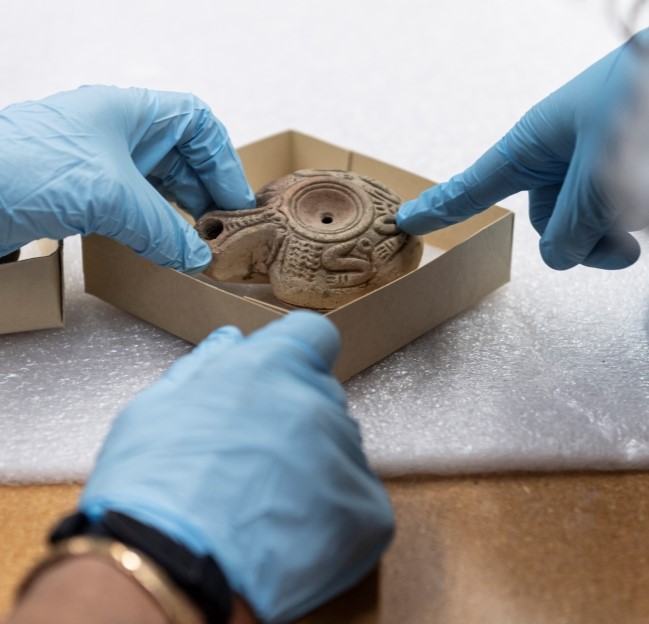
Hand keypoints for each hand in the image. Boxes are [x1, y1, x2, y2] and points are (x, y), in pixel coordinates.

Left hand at [0, 86, 254, 273]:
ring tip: (200, 244)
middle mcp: (118, 135)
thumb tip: (196, 256)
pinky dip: (155, 229)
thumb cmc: (24, 168)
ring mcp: (101, 166)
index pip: (195, 122)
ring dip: (182, 215)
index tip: (234, 198)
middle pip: (181, 157)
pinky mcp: (84, 196)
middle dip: (206, 192)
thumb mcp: (111, 196)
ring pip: (158, 186)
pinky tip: (165, 250)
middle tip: (224, 229)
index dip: (221, 158)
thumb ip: (162, 229)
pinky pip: (134, 210)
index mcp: (127, 113)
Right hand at [79, 311, 393, 622]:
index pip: (313, 335)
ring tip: (265, 503)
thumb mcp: (158, 408)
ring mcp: (347, 456)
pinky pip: (357, 498)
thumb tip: (231, 344)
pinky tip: (289, 532)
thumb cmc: (151, 488)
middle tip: (255, 457)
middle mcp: (318, 401)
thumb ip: (204, 368)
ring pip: (339, 449)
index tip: (280, 380)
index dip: (296, 355)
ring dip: (313, 467)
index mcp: (272, 366)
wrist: (165, 570)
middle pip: (322, 398)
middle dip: (295, 418)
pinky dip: (331, 513)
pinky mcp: (368, 511)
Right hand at [397, 29, 648, 269]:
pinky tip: (648, 200)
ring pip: (586, 226)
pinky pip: (614, 217)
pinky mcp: (623, 174)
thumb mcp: (598, 173)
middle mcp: (557, 159)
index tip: (407, 221)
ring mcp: (592, 166)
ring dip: (613, 233)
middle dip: (581, 241)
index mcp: (532, 144)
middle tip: (617, 248)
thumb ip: (572, 225)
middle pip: (550, 224)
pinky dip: (631, 220)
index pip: (472, 187)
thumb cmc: (641, 97)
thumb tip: (562, 257)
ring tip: (645, 202)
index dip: (439, 209)